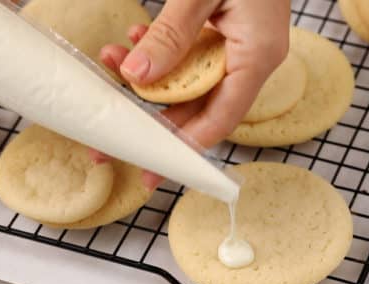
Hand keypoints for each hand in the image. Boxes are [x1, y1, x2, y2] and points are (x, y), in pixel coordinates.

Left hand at [98, 0, 290, 189]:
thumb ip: (171, 33)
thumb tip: (137, 74)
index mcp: (257, 56)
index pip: (222, 118)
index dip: (185, 146)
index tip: (150, 166)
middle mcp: (251, 61)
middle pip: (200, 108)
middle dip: (153, 118)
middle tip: (111, 134)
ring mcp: (238, 49)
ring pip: (189, 83)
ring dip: (149, 79)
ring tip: (111, 64)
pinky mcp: (225, 36)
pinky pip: (190, 58)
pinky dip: (161, 54)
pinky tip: (135, 40)